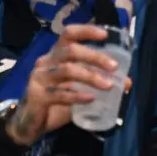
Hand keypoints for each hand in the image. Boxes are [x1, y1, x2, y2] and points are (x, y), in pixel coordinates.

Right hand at [6, 24, 131, 145]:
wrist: (29, 124)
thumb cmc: (55, 102)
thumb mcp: (78, 90)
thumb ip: (97, 84)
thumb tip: (127, 82)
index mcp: (55, 56)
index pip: (68, 34)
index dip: (86, 31)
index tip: (105, 35)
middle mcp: (45, 62)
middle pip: (70, 51)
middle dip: (95, 56)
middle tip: (114, 67)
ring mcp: (39, 78)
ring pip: (67, 70)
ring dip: (90, 76)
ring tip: (108, 85)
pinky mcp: (37, 95)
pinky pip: (60, 93)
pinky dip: (78, 96)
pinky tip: (91, 99)